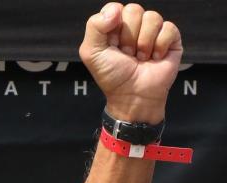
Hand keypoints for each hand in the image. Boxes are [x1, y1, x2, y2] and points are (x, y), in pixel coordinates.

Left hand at [79, 3, 181, 123]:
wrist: (133, 95)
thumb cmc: (112, 76)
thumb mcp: (91, 53)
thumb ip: (95, 26)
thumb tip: (115, 10)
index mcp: (113, 27)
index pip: (115, 8)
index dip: (114, 26)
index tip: (112, 44)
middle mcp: (133, 26)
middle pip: (134, 10)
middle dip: (128, 37)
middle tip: (127, 54)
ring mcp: (153, 31)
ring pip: (152, 17)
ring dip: (143, 43)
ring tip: (140, 58)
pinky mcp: (170, 38)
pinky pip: (168, 27)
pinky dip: (159, 46)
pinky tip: (154, 58)